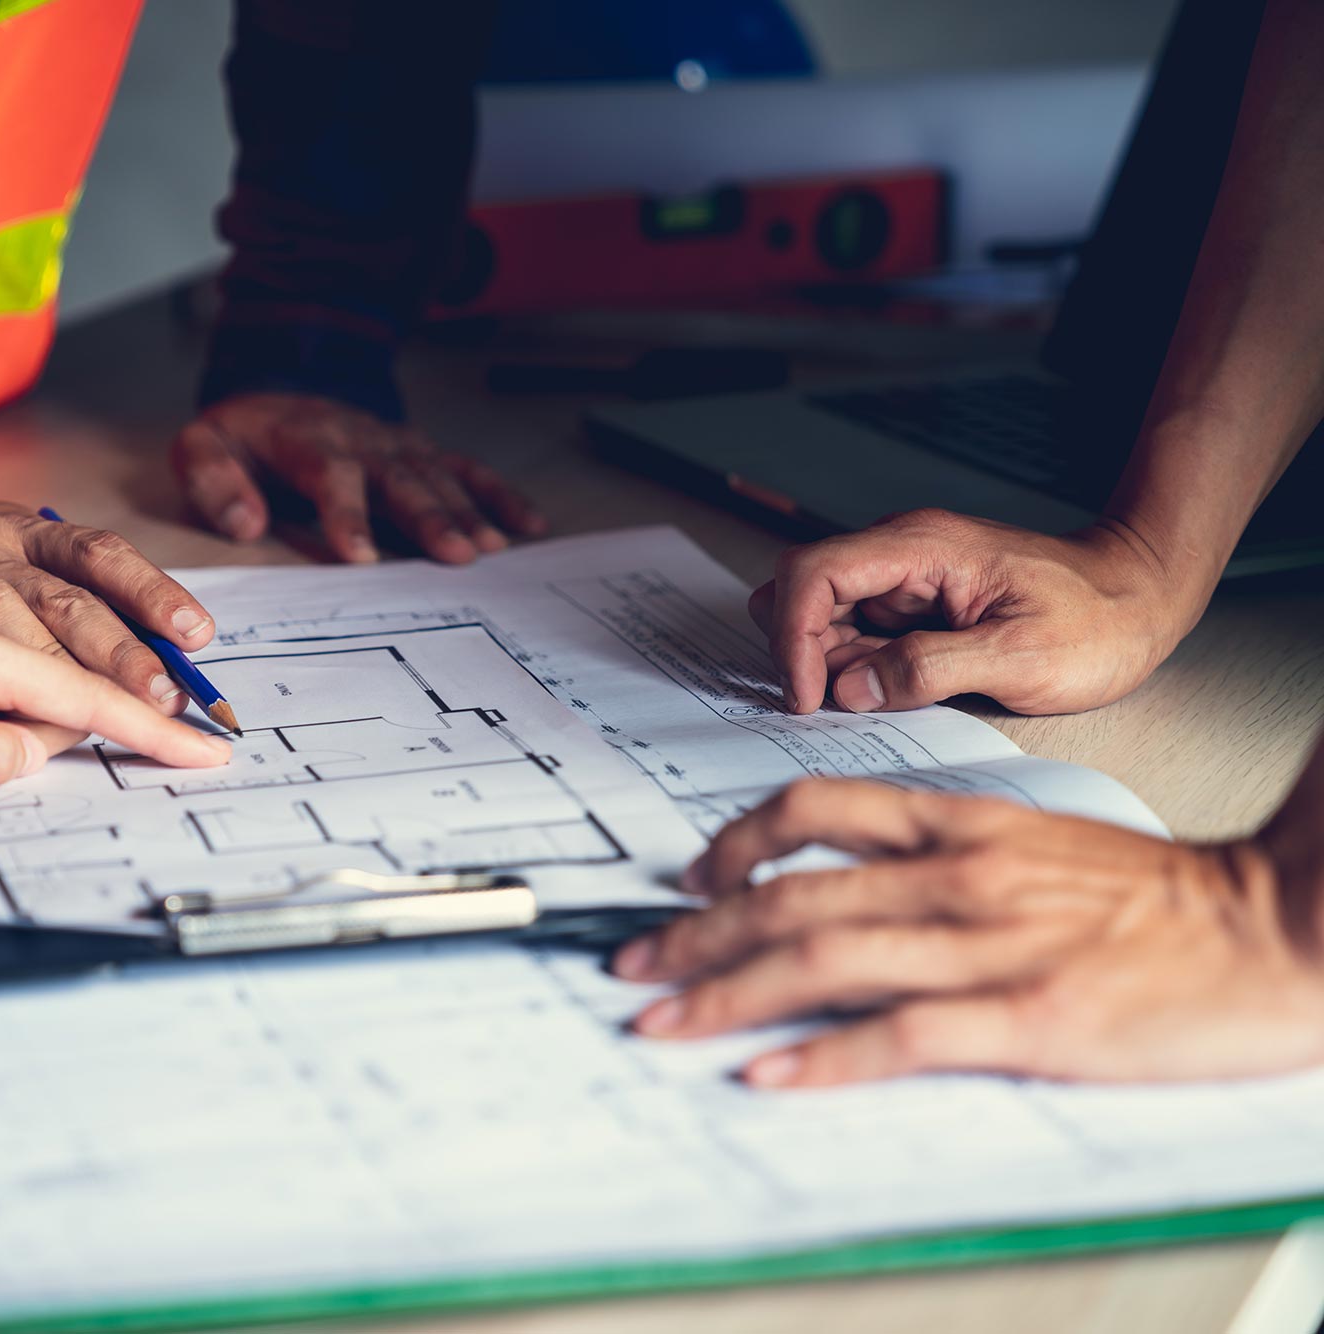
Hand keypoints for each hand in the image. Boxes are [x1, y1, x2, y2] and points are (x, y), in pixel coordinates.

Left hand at [0, 596, 230, 813]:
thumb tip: (49, 746)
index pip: (73, 694)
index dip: (146, 728)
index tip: (202, 749)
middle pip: (78, 661)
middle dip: (145, 699)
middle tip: (208, 734)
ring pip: (55, 651)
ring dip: (111, 680)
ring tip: (173, 705)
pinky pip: (22, 649)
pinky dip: (65, 671)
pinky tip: (98, 681)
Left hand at [170, 392, 546, 564]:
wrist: (277, 390)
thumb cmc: (242, 437)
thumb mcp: (201, 448)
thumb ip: (214, 482)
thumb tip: (244, 525)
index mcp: (306, 441)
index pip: (330, 476)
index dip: (346, 515)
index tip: (359, 557)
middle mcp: (361, 440)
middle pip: (399, 478)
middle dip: (430, 516)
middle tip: (457, 554)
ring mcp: (396, 445)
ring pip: (437, 476)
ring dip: (468, 511)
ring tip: (491, 548)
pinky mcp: (420, 453)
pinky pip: (465, 469)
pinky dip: (499, 494)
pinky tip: (527, 526)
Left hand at [611, 778, 1323, 1087]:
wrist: (1279, 925)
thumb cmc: (1162, 896)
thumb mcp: (1038, 843)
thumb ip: (948, 853)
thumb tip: (860, 883)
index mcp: (962, 824)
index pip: (814, 810)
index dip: (733, 842)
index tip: (687, 878)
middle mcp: (957, 875)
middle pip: (789, 895)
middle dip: (693, 934)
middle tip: (630, 963)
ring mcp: (987, 947)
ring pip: (820, 959)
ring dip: (723, 993)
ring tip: (660, 1019)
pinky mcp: (1026, 1017)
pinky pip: (899, 1036)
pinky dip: (824, 1058)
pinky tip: (768, 1076)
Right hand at [751, 510, 1200, 716]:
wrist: (1144, 596)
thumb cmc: (1100, 621)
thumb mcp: (1021, 658)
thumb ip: (928, 670)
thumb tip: (850, 688)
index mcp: (922, 548)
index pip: (813, 572)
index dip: (793, 636)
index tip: (807, 696)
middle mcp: (903, 554)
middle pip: (802, 589)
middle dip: (801, 650)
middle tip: (827, 706)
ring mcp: (906, 580)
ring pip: (824, 615)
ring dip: (827, 663)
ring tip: (870, 702)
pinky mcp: (915, 607)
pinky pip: (858, 633)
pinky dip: (853, 668)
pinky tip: (884, 694)